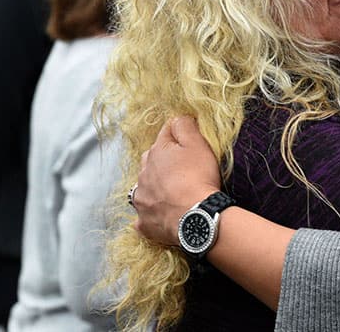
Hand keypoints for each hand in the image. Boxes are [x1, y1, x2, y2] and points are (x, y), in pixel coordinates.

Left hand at [133, 115, 221, 246]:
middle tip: (182, 168)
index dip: (178, 136)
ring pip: (144, 188)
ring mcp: (141, 200)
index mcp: (156, 153)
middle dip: (162, 161)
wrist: (196, 216)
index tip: (189, 142)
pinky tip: (164, 214)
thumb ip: (185, 126)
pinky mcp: (144, 222)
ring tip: (173, 192)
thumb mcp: (197, 144)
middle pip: (151, 161)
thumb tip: (177, 117)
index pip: (165, 135)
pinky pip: (144, 216)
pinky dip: (153, 213)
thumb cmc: (198, 178)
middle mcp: (143, 174)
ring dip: (154, 187)